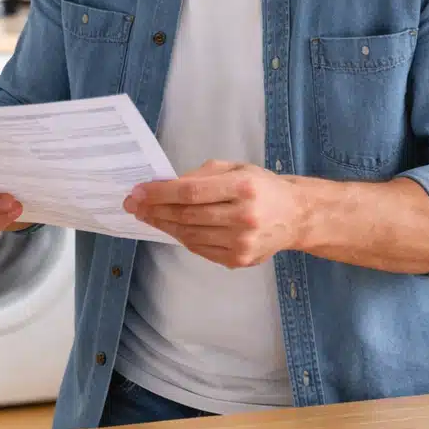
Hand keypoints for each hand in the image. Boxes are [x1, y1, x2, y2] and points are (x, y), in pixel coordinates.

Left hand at [124, 160, 305, 267]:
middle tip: (133, 204)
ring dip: (163, 224)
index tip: (138, 191)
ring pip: (189, 234)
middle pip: (186, 215)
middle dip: (154, 209)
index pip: (190, 192)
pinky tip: (169, 227)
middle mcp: (244, 217)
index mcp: (243, 187)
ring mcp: (242, 242)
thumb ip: (201, 176)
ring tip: (146, 215)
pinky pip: (200, 248)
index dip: (160, 193)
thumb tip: (165, 186)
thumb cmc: (261, 187)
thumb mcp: (235, 169)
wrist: (295, 216)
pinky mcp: (239, 259)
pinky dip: (181, 237)